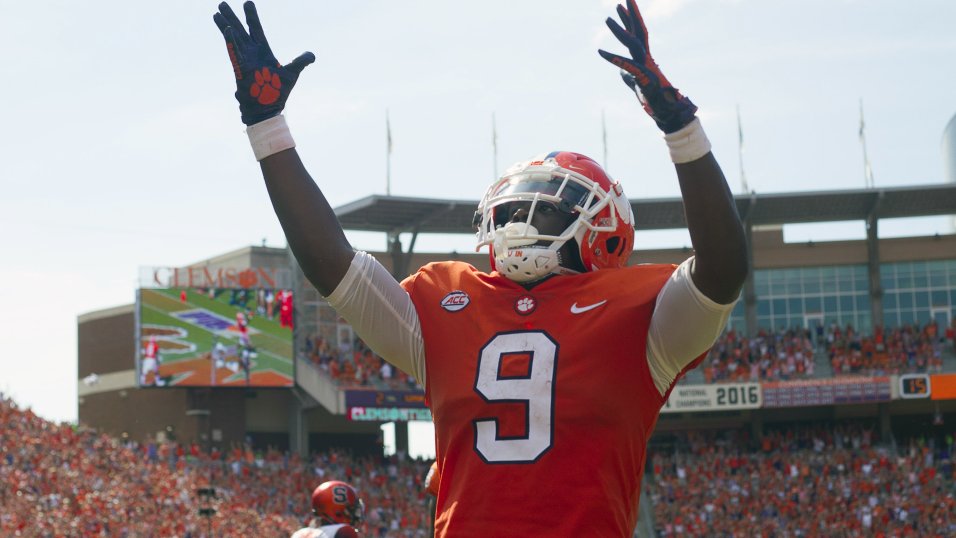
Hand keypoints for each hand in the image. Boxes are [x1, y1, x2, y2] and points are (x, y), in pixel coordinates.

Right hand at [213, 1, 314, 124]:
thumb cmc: (278, 92)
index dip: (252, 17)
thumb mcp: (292, 73)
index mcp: (263, 52)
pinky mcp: (241, 69)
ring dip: (226, 24)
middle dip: (233, 17)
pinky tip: (227, 29)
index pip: (256, 30)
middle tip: (222, 4)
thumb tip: (312, 55)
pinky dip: (232, 41)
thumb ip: (300, 61)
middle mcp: (251, 53)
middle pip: (241, 30)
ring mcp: (245, 60)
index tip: (247, 3)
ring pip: (234, 38)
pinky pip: (235, 52)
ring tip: (217, 12)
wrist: (267, 108)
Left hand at [598, 0, 696, 132]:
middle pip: (639, 31)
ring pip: (633, 44)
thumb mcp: (636, 83)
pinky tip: (600, 52)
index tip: (620, 5)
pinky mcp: (643, 78)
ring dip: (620, 31)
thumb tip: (621, 72)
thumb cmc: (652, 98)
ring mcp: (645, 67)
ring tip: (607, 18)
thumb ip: (628, 75)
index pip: (637, 33)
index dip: (629, 19)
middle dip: (631, 14)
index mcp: (644, 57)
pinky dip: (614, 59)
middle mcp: (646, 58)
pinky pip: (627, 66)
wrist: (665, 112)